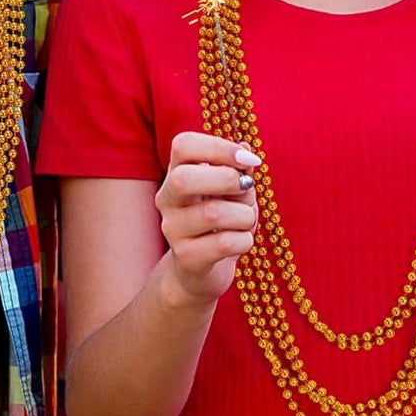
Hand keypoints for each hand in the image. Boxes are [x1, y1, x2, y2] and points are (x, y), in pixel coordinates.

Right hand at [155, 131, 260, 302]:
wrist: (204, 269)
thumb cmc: (223, 220)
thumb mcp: (234, 190)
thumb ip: (239, 169)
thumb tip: (246, 149)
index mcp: (177, 171)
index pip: (182, 145)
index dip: (217, 146)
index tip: (248, 159)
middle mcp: (167, 199)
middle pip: (183, 179)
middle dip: (226, 179)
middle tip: (247, 188)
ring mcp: (172, 230)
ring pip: (212, 214)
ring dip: (244, 215)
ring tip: (247, 220)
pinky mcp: (186, 257)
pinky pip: (223, 243)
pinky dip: (244, 240)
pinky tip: (242, 241)